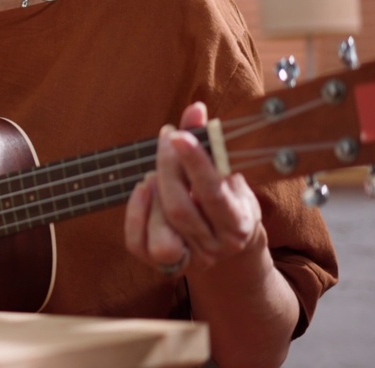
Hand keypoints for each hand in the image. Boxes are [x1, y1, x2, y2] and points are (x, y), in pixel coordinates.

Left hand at [124, 102, 266, 276]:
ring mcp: (191, 259)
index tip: (179, 136)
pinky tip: (143, 190)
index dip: (195, 164)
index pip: (213, 194)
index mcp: (239, 222)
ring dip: (152, 196)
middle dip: (167, 169)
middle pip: (180, 210)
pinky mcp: (164, 264)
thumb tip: (195, 109)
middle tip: (166, 139)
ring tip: (156, 173)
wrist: (230, 241)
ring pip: (161, 232)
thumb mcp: (226, 172)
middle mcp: (216, 245)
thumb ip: (208, 143)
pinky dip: (135, 214)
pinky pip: (138, 244)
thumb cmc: (227, 197)